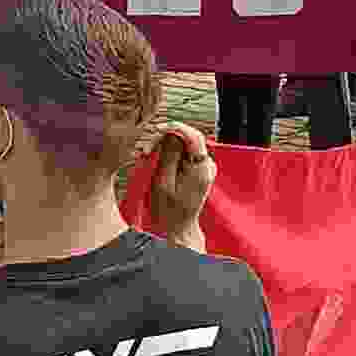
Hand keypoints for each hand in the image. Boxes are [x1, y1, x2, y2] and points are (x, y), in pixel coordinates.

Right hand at [146, 123, 219, 238]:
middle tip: (147, 150)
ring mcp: (204, 167)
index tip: (156, 130)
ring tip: (150, 158)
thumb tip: (171, 133)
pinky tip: (158, 164)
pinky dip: (170, 154)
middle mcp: (207, 165)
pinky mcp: (198, 169)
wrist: (178, 227)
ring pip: (185, 144)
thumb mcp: (163, 181)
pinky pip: (184, 153)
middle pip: (188, 138)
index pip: (193, 135)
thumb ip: (169, 155)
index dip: (174, 128)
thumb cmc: (168, 209)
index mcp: (201, 168)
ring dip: (166, 147)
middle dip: (166, 139)